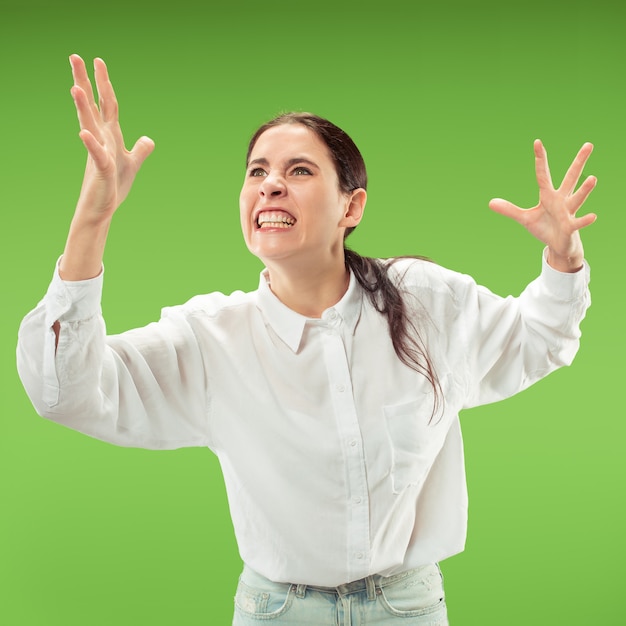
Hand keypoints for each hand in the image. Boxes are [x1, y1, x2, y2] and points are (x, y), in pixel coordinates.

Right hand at [70, 54, 153, 222]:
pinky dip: (92, 144)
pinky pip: (98, 155)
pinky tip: (85, 134)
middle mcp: (102, 140)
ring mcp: (100, 153)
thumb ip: (140, 150)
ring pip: (91, 125)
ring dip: (83, 107)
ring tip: (75, 87)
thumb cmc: (113, 186)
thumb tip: (149, 139)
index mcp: (110, 136)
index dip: (103, 83)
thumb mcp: (132, 165)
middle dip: (85, 82)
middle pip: (93, 106)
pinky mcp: (102, 171)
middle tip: (74, 56)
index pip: (107, 104)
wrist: (102, 209)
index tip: (97, 60)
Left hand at [489, 140, 596, 271]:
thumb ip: (510, 210)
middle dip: (579, 162)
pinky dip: (584, 220)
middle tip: (589, 144)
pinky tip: (593, 216)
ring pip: (577, 199)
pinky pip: (578, 222)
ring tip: (593, 178)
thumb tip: (490, 202)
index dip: (540, 159)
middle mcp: (561, 200)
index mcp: (548, 195)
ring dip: (584, 190)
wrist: (558, 245)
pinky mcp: (571, 227)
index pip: (542, 174)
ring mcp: (568, 213)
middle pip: (571, 178)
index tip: (537, 142)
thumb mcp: (525, 218)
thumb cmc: (544, 228)